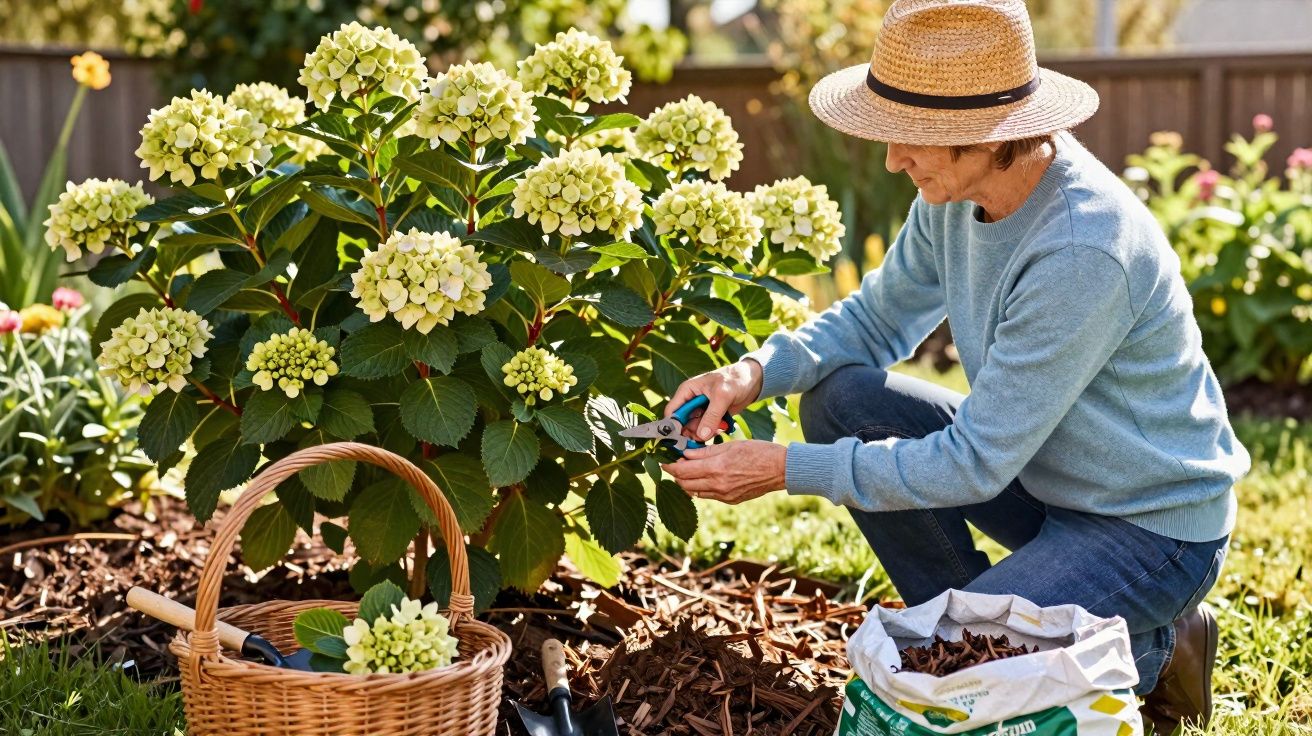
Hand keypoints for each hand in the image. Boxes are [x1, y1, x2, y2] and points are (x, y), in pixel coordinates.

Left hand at [661, 439, 786, 504]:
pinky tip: (704, 477)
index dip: (669, 465)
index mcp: (716, 469)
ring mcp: (724, 495)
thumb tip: (685, 452)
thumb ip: (705, 451)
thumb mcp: (730, 445)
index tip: (664, 460)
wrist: (781, 469)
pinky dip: (700, 487)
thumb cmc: (758, 452)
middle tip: (674, 463)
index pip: (682, 470)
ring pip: (694, 491)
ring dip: (686, 482)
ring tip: (687, 470)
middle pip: (684, 483)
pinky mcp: (730, 500)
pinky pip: (708, 495)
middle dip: (675, 474)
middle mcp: (717, 485)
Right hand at [664, 359, 763, 442]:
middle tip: (703, 437)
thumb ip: (711, 416)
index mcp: (687, 391)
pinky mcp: (711, 417)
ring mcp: (701, 410)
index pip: (672, 411)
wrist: (752, 381)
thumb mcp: (722, 396)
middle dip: (691, 433)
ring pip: (694, 429)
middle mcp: (691, 401)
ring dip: (704, 433)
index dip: (674, 426)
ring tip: (716, 430)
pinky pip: (705, 430)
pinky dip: (712, 433)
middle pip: (682, 424)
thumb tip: (701, 435)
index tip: (682, 439)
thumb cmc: (735, 380)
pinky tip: (722, 429)